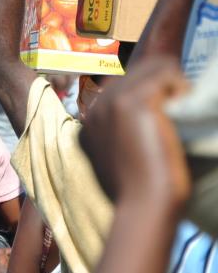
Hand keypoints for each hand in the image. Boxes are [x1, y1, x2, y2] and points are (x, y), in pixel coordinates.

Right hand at [79, 57, 190, 209]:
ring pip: (153, 66)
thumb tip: (151, 117)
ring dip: (174, 83)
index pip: (123, 86)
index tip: (168, 110)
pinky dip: (182, 87)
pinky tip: (183, 109)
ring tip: (182, 108)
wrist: (143, 206)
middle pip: (138, 70)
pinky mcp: (132, 103)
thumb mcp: (121, 161)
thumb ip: (122, 136)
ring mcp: (111, 103)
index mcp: (89, 123)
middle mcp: (95, 109)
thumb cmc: (140, 193)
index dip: (152, 92)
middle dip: (165, 84)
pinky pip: (166, 74)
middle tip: (179, 109)